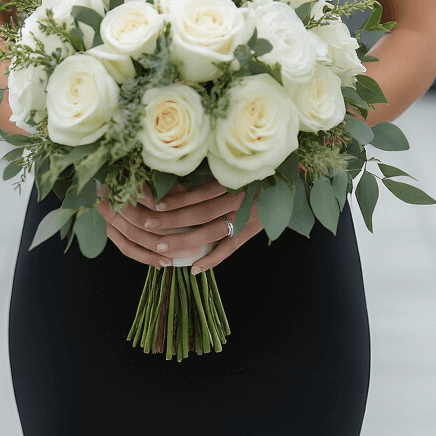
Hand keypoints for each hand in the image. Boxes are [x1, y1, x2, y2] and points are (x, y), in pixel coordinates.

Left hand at [97, 179, 262, 273]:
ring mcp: (246, 218)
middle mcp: (239, 200)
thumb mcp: (232, 166)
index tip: (154, 204)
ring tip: (162, 247)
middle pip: (201, 214)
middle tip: (148, 226)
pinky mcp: (251, 232)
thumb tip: (174, 182)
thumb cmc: (254, 168)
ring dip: (186, 242)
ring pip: (212, 233)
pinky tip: (194, 269)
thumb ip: (208, 174)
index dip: (176, 199)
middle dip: (173, 221)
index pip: (199, 194)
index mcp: (233, 181)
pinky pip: (229, 249)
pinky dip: (212, 260)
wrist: (288, 181)